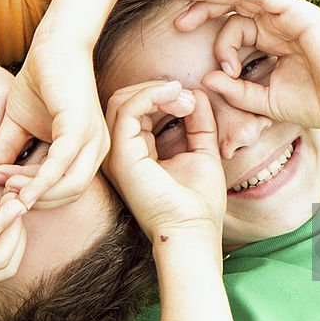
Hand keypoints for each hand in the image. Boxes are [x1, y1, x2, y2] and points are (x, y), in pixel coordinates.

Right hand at [0, 29, 109, 209]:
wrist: (52, 46)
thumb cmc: (40, 82)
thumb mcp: (17, 124)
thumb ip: (5, 151)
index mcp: (86, 152)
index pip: (62, 189)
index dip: (32, 196)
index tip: (0, 192)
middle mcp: (96, 150)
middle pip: (68, 195)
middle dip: (34, 200)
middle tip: (2, 193)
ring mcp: (92, 140)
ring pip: (69, 187)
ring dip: (33, 192)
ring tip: (4, 184)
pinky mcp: (80, 128)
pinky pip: (61, 165)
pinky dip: (40, 182)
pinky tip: (19, 189)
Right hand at [103, 81, 225, 266]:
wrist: (194, 230)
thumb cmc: (198, 202)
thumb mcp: (202, 151)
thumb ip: (198, 123)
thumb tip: (195, 94)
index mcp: (136, 153)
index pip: (137, 110)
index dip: (163, 96)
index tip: (192, 101)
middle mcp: (120, 153)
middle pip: (125, 101)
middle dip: (158, 89)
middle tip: (188, 98)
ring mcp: (117, 154)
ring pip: (122, 101)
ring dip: (156, 90)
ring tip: (184, 99)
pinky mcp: (121, 155)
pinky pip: (127, 110)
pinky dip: (151, 95)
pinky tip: (175, 98)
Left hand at [171, 0, 319, 131]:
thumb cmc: (316, 104)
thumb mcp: (265, 101)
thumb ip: (237, 90)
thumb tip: (206, 77)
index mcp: (271, 42)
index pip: (234, 29)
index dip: (216, 43)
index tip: (217, 69)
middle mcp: (278, 24)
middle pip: (233, 6)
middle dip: (201, 3)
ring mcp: (289, 16)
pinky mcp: (299, 13)